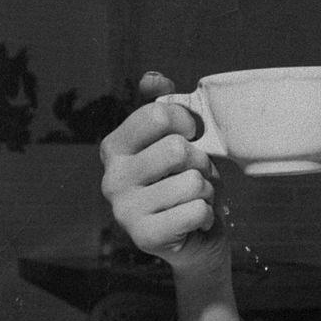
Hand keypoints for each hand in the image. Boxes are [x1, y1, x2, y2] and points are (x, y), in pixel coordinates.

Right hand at [100, 72, 228, 273]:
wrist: (197, 242)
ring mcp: (124, 210)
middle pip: (178, 149)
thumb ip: (163, 109)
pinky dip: (208, 216)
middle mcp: (112, 177)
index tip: (191, 138)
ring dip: (208, 193)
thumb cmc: (187, 187)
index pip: (158, 115)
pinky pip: (198, 210)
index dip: (188, 125)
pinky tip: (194, 223)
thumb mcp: (178, 143)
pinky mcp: (145, 236)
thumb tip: (152, 78)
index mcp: (115, 148)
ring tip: (195, 202)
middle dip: (202, 164)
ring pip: (194, 182)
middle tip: (196, 179)